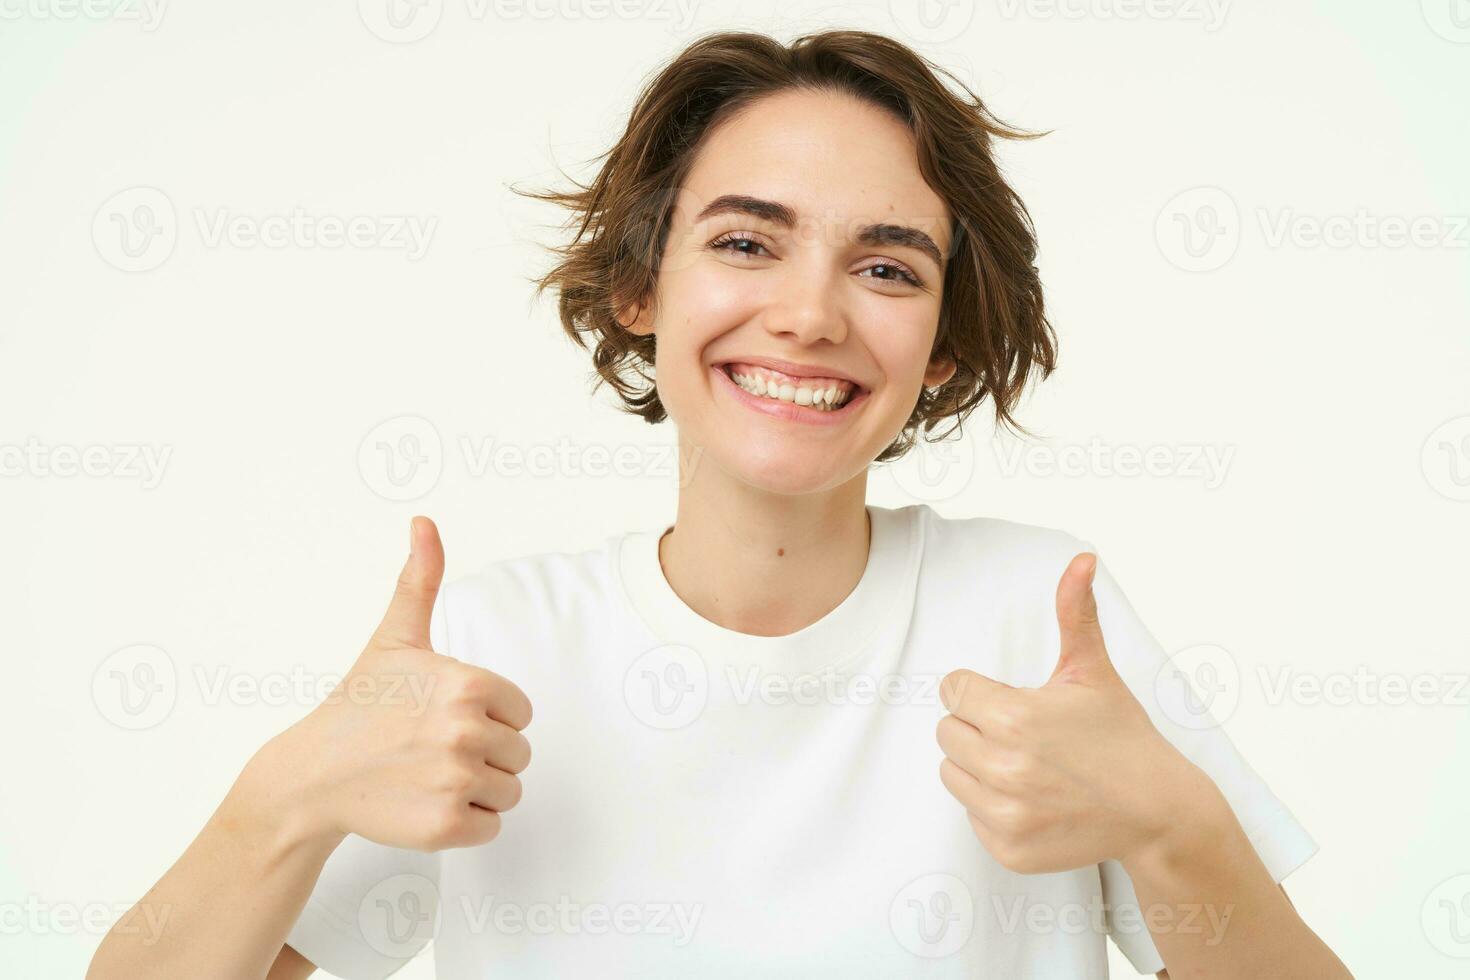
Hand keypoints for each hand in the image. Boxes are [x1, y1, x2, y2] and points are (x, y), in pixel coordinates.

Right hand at [263, 516, 532, 851]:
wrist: (311, 775)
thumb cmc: (359, 705)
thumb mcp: (395, 637)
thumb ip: (420, 579)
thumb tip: (424, 521)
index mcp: (468, 685)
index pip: (520, 712)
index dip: (488, 716)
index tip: (442, 716)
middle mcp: (466, 732)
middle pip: (518, 753)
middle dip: (483, 754)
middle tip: (430, 749)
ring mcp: (455, 782)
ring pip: (509, 791)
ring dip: (476, 789)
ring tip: (427, 775)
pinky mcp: (445, 827)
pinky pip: (492, 826)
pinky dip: (465, 822)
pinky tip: (425, 804)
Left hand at [936, 552, 1199, 873]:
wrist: (1157, 810)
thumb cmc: (1120, 735)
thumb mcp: (1093, 671)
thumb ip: (1076, 612)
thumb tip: (1081, 557)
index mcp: (1014, 718)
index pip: (954, 690)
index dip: (982, 691)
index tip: (1015, 701)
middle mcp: (1004, 768)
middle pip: (947, 731)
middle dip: (978, 726)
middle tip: (1022, 734)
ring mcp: (1005, 814)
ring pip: (952, 772)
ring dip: (979, 765)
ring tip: (1027, 765)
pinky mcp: (1007, 849)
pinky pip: (971, 814)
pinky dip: (993, 806)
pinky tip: (1033, 798)